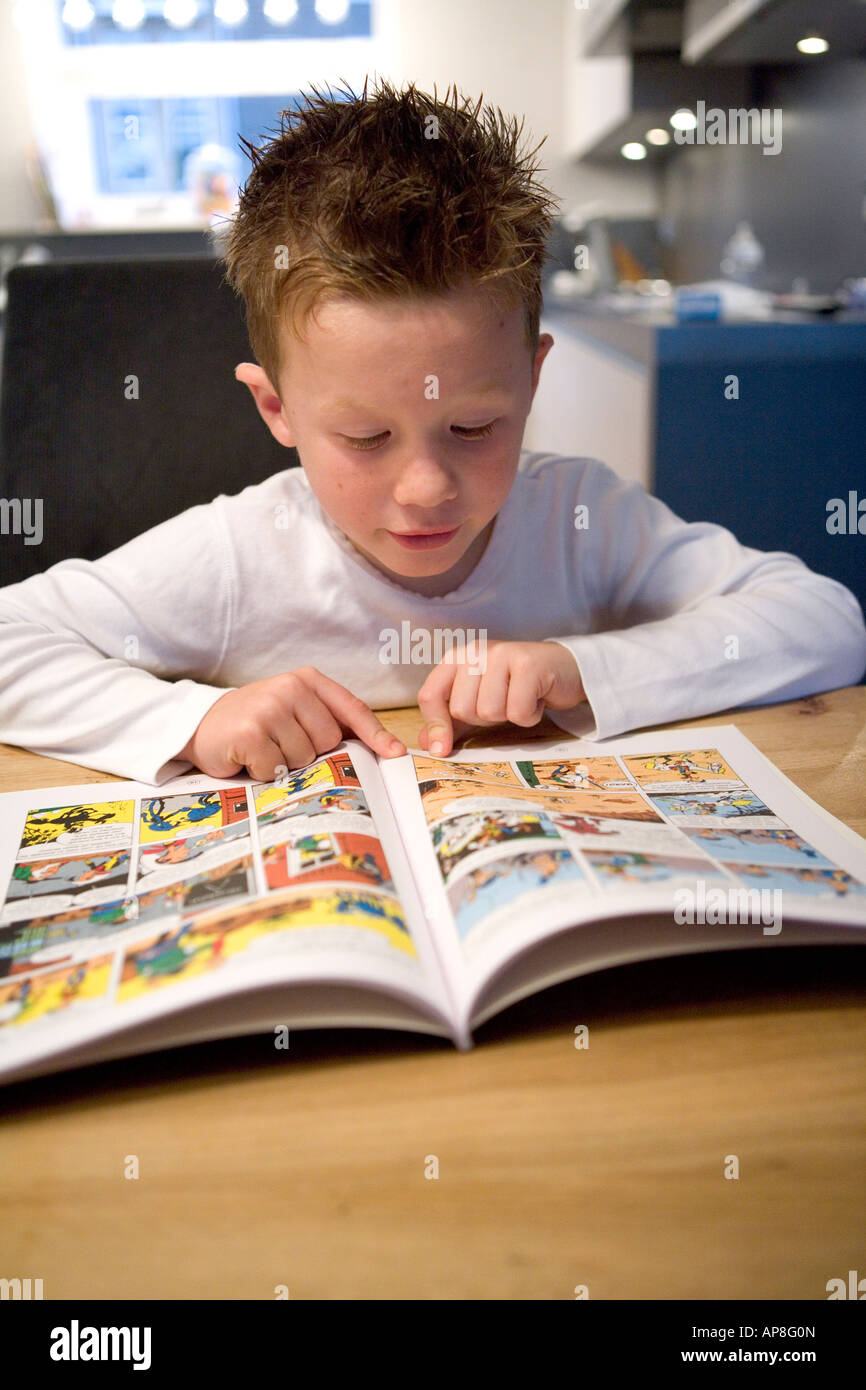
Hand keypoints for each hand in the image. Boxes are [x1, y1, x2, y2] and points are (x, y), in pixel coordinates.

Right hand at [177, 668, 404, 779]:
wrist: (201, 725)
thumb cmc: (256, 722)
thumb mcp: (294, 710)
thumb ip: (328, 720)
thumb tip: (378, 748)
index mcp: (307, 680)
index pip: (351, 708)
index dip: (375, 734)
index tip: (395, 754)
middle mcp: (290, 688)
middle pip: (329, 740)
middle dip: (310, 752)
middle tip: (281, 743)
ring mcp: (269, 709)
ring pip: (304, 758)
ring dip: (284, 764)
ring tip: (264, 749)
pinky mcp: (251, 733)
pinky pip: (276, 769)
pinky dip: (263, 772)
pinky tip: (248, 758)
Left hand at [417, 640, 584, 756]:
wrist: (564, 669)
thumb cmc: (518, 686)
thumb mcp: (480, 701)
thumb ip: (453, 722)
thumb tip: (427, 745)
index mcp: (458, 659)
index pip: (431, 695)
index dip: (435, 726)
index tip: (442, 750)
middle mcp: (476, 652)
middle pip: (462, 709)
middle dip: (484, 719)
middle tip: (503, 704)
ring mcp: (502, 654)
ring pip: (490, 712)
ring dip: (509, 716)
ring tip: (520, 699)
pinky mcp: (528, 665)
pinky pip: (518, 712)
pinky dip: (529, 716)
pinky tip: (536, 699)